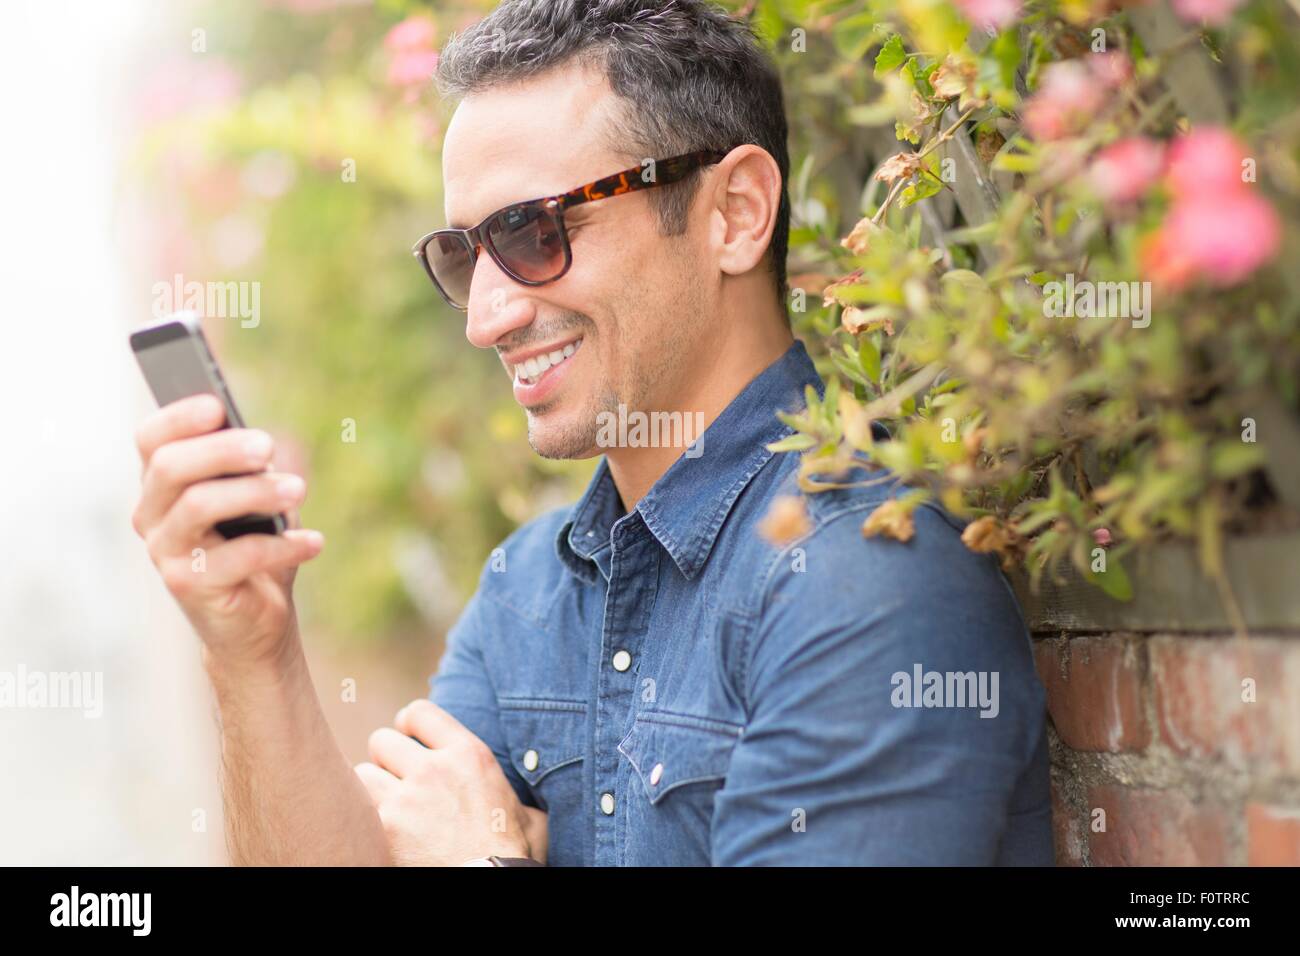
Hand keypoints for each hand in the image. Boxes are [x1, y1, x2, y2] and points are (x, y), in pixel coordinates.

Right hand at [131, 393, 324, 668]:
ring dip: (256, 492)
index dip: (178, 417)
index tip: (217, 405)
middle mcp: (152, 515)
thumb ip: (246, 471)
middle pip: (172, 466)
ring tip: (299, 490)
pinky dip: (283, 545)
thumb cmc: (252, 546)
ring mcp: (165, 552)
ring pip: (199, 504)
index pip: (151, 440)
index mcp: (161, 485)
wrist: (253, 622)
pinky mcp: (188, 586)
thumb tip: (257, 446)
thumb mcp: (252, 501)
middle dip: (223, 450)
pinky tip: (314, 542)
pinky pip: (238, 555)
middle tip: (268, 446)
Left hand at [355, 700, 547, 865]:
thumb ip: (513, 795)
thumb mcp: (527, 813)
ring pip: (362, 773)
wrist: (490, 881)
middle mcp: (434, 769)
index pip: (419, 712)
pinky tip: (376, 829)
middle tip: (393, 779)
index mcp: (469, 754)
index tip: (406, 738)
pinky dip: (364, 818)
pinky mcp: (385, 827)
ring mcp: (407, 797)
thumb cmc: (513, 855)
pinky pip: (358, 809)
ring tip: (385, 807)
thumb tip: (524, 804)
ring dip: (370, 790)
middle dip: (385, 759)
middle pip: (382, 740)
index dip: (406, 724)